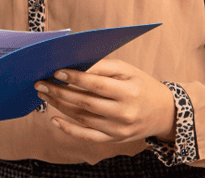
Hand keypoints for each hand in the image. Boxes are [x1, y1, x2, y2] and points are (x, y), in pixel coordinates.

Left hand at [34, 59, 175, 143]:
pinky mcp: (114, 139)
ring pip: (83, 118)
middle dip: (60, 92)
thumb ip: (102, 66)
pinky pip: (88, 137)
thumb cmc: (141, 85)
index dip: (75, 78)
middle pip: (86, 102)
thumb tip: (75, 64)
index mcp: (129, 92)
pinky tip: (54, 119)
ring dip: (59, 106)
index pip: (97, 85)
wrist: (164, 112)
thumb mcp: (128, 70)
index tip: (56, 71)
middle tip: (40, 83)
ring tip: (44, 94)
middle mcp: (124, 113)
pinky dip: (69, 130)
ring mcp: (118, 129)